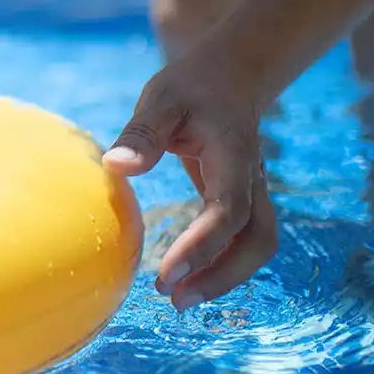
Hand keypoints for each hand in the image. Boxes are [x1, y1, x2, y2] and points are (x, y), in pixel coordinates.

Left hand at [102, 51, 276, 310]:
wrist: (229, 74)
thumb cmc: (191, 86)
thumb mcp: (161, 99)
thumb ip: (141, 134)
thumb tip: (116, 167)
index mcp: (234, 156)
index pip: (227, 211)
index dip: (201, 247)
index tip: (168, 276)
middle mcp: (253, 180)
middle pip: (258, 240)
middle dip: (222, 276)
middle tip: (174, 299)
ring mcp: (253, 191)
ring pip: (258, 245)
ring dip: (225, 277)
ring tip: (178, 299)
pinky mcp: (242, 199)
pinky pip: (243, 240)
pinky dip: (222, 264)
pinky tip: (187, 278)